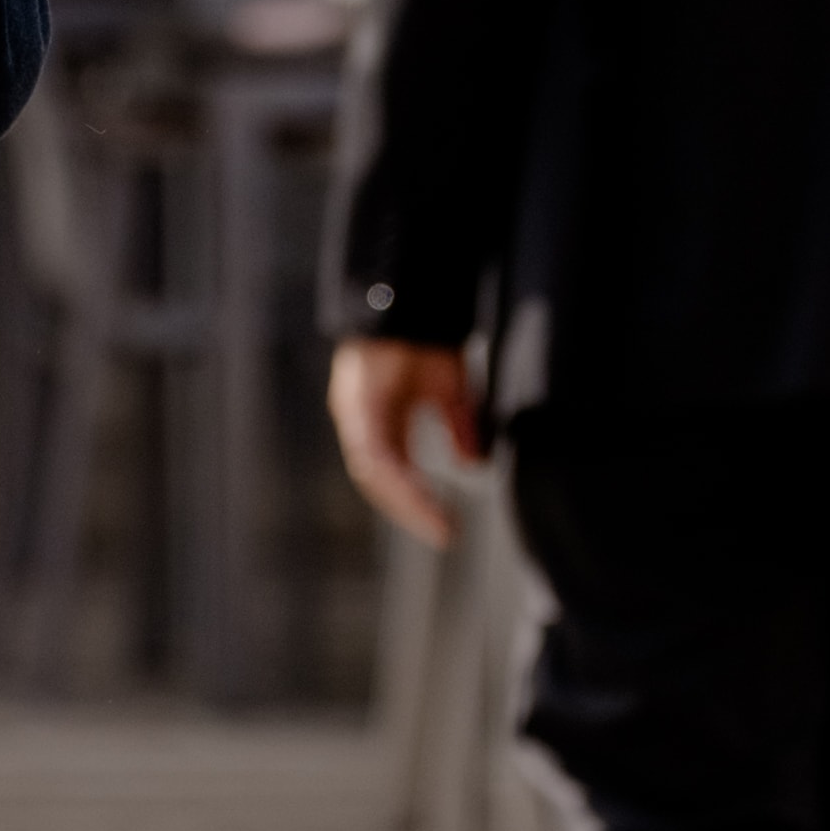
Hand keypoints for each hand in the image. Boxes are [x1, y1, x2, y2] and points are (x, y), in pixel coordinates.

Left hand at [329, 336, 485, 553]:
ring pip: (373, 471)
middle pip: (380, 480)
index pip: (395, 471)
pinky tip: (417, 491)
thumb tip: (474, 463)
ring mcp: (355, 411)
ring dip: (406, 500)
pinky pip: (372, 451)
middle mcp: (362, 420)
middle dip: (412, 510)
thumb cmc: (424, 337)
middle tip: (445, 535)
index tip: (449, 527)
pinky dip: (395, 476)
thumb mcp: (450, 386)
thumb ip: (459, 424)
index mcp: (380, 420)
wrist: (408, 295)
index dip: (418, 501)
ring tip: (438, 523)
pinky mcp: (356, 402)